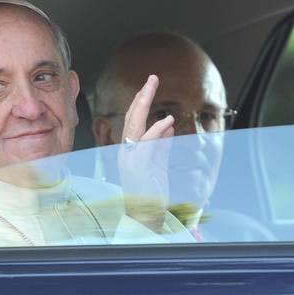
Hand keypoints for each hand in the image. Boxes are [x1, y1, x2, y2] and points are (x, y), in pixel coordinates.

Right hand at [118, 75, 173, 231]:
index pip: (134, 121)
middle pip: (132, 117)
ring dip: (144, 104)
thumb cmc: (151, 193)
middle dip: (142, 96)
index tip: (149, 86)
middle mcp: (127, 151)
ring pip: (135, 125)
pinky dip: (156, 131)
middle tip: (152, 78)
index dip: (141, 102)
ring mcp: (130, 158)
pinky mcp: (138, 167)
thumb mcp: (158, 165)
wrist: (146, 217)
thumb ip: (161, 145)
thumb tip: (166, 125)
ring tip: (152, 86)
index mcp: (131, 150)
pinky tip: (166, 120)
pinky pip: (147, 144)